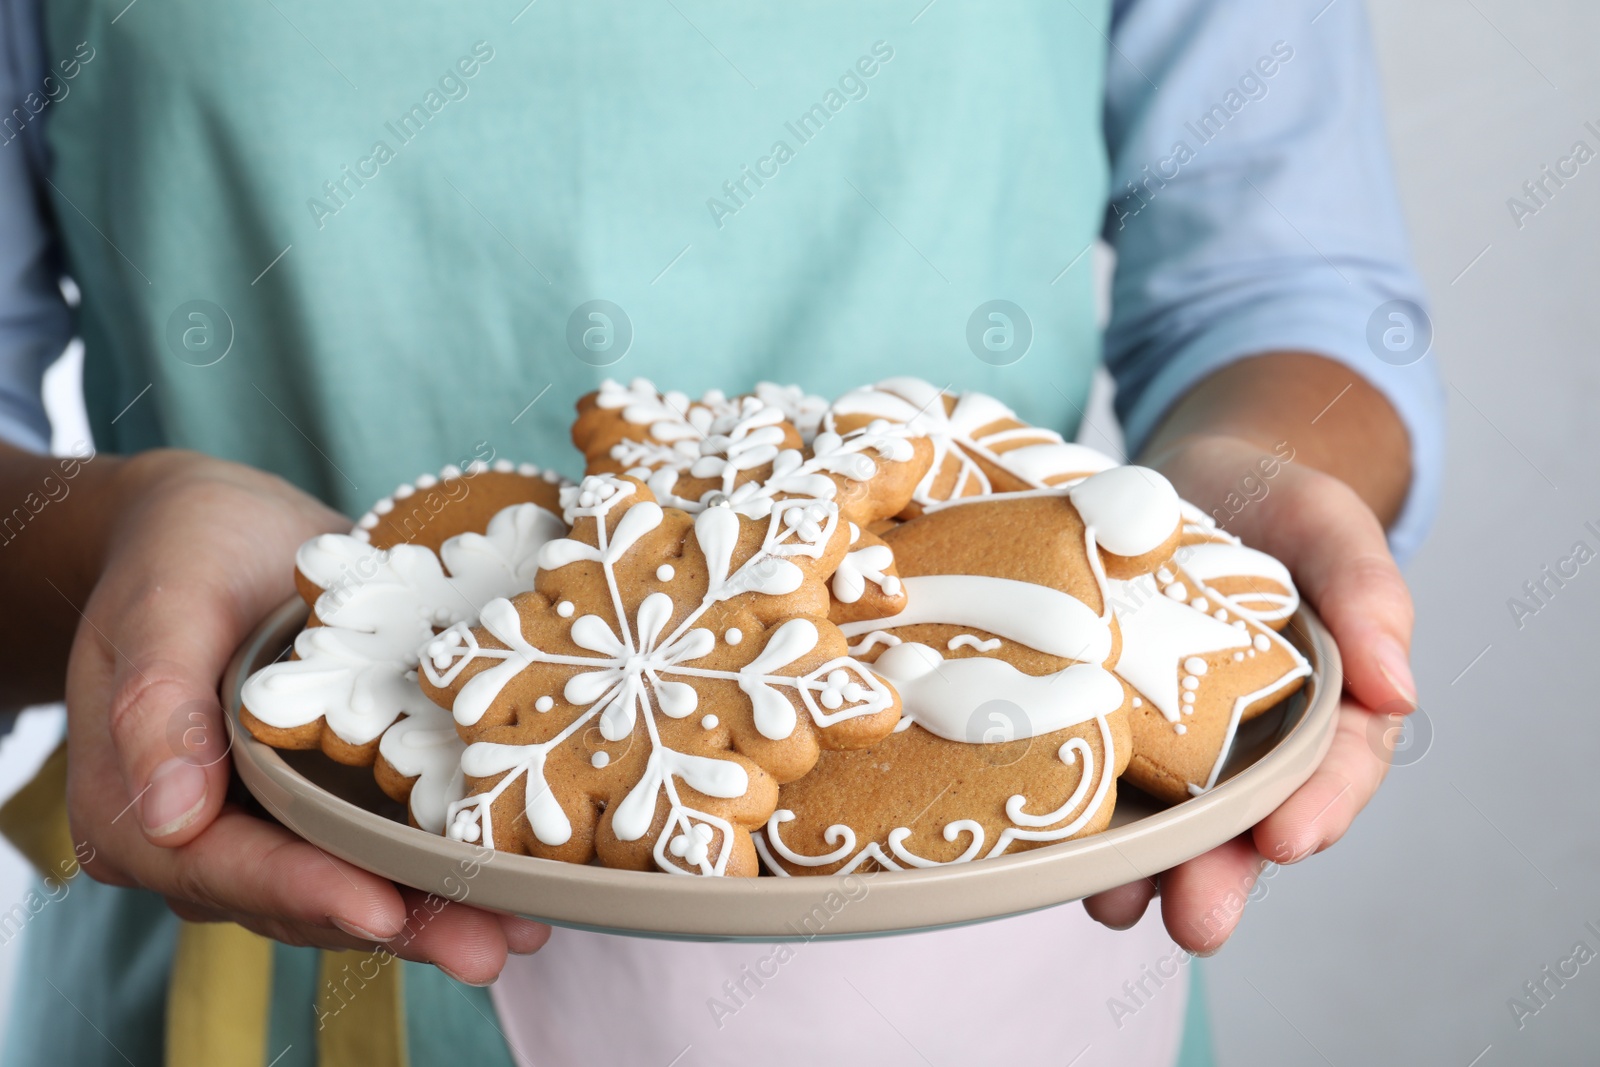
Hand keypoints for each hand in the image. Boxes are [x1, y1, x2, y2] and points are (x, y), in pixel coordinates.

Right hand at [63, 449, 548, 981]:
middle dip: (399, 925)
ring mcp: (274, 824)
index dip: (304, 893)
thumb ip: (157, 703)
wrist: (223, 526)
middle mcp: (206, 836)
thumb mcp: (164, 602)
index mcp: (137, 807)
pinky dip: (444, 864)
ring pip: (356, 885)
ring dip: (437, 913)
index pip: (223, 869)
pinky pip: (386, 847)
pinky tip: (517, 882)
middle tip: (486, 948)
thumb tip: (170, 818)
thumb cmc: (181, 551)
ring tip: (520, 930)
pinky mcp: (331, 801)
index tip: (380, 911)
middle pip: (303, 898)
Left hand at [1082, 433, 1415, 952]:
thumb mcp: (1329, 526)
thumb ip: (1369, 594)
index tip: (1287, 840)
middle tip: (1197, 921)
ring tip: (1116, 904)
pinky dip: (1075, 813)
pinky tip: (1050, 845)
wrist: (1184, 478)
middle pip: (1243, 824)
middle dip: (1220, 876)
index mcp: (1326, 709)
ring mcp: (1173, 742)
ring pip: (1165, 822)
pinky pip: (1094, 776)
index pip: (1335, 771)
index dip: (1318, 810)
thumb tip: (1400, 690)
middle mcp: (1250, 744)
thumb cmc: (1273, 506)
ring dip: (1142, 871)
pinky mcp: (1106, 723)